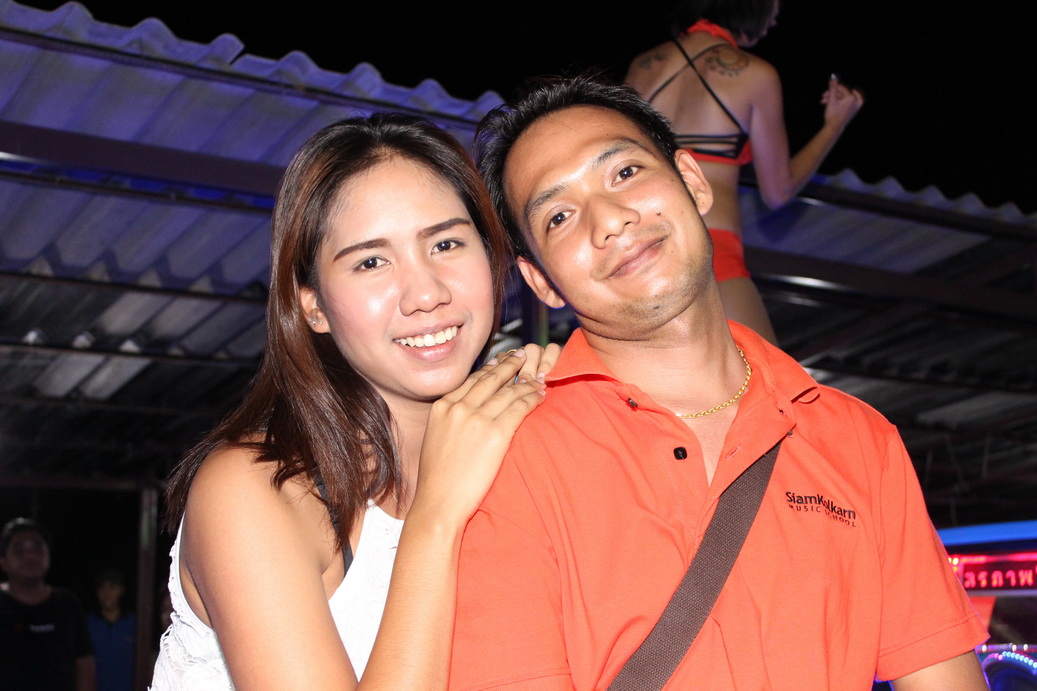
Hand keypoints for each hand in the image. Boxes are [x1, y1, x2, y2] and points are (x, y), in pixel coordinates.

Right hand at [411, 346, 557, 526]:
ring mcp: (477, 419)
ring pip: (508, 391)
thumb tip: (464, 413)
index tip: (501, 361)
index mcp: (442, 407)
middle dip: (510, 364)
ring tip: (538, 376)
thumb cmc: (437, 478)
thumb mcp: (435, 438)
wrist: (439, 502)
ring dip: (526, 382)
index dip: (490, 368)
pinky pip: (519, 408)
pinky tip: (541, 395)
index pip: (472, 380)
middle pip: (491, 379)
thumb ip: (450, 420)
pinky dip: (532, 399)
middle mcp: (459, 408)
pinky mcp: (495, 433)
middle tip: (523, 355)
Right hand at [820, 74, 863, 128]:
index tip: (824, 94)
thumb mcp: (831, 99)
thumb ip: (832, 87)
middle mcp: (856, 101)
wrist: (834, 128)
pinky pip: (845, 103)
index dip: (832, 89)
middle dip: (831, 95)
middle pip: (842, 93)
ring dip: (833, 99)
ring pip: (842, 98)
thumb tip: (833, 76)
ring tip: (824, 102)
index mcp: (852, 97)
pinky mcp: (853, 111)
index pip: (841, 88)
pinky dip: (838, 103)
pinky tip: (830, 104)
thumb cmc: (833, 114)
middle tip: (823, 97)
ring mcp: (855, 107)